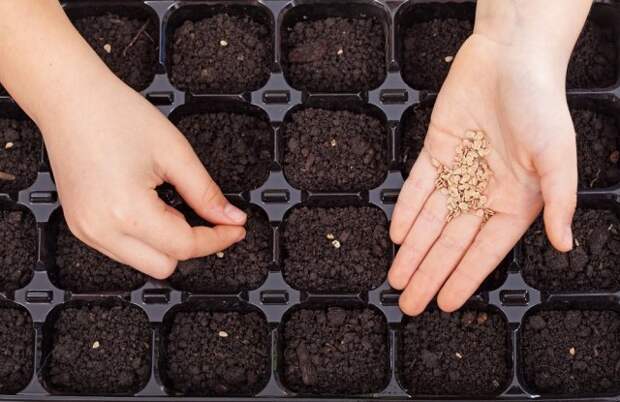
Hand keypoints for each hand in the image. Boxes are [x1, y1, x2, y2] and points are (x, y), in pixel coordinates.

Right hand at [41, 77, 246, 278]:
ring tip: (167, 203)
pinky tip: (149, 207)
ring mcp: (86, 231)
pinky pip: (122, 250)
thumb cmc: (114, 114)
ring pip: (142, 263)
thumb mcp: (174, 152)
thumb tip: (230, 218)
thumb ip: (206, 193)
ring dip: (166, 243)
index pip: (185, 247)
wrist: (69, 98)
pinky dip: (144, 237)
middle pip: (164, 266)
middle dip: (190, 244)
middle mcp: (101, 230)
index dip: (218, 239)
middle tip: (202, 214)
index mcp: (126, 211)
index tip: (234, 228)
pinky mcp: (79, 226)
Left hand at [389, 32, 577, 314]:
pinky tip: (397, 234)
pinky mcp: (436, 150)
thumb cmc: (541, 104)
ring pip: (429, 220)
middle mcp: (484, 192)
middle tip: (410, 303)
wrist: (511, 58)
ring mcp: (457, 172)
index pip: (484, 251)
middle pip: (450, 242)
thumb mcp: (558, 156)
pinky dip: (407, 210)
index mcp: (516, 200)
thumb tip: (565, 244)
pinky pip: (418, 186)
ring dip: (412, 250)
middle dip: (429, 273)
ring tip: (397, 279)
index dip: (464, 277)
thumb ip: (560, 201)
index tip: (446, 303)